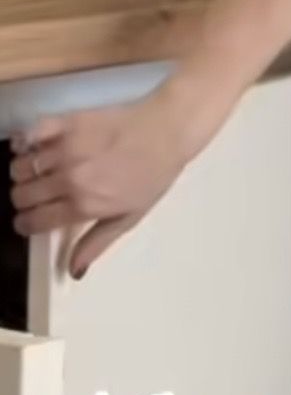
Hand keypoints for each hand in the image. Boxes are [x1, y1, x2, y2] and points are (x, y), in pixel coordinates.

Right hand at [8, 82, 202, 279]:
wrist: (167, 132)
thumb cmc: (151, 177)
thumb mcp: (129, 218)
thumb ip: (97, 243)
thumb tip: (73, 271)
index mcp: (84, 205)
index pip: (34, 221)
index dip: (25, 224)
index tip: (26, 221)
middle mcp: (69, 179)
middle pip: (21, 195)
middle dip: (23, 200)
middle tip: (36, 197)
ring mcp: (66, 149)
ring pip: (20, 167)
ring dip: (24, 173)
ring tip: (37, 172)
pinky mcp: (67, 122)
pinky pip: (29, 134)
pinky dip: (25, 142)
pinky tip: (33, 147)